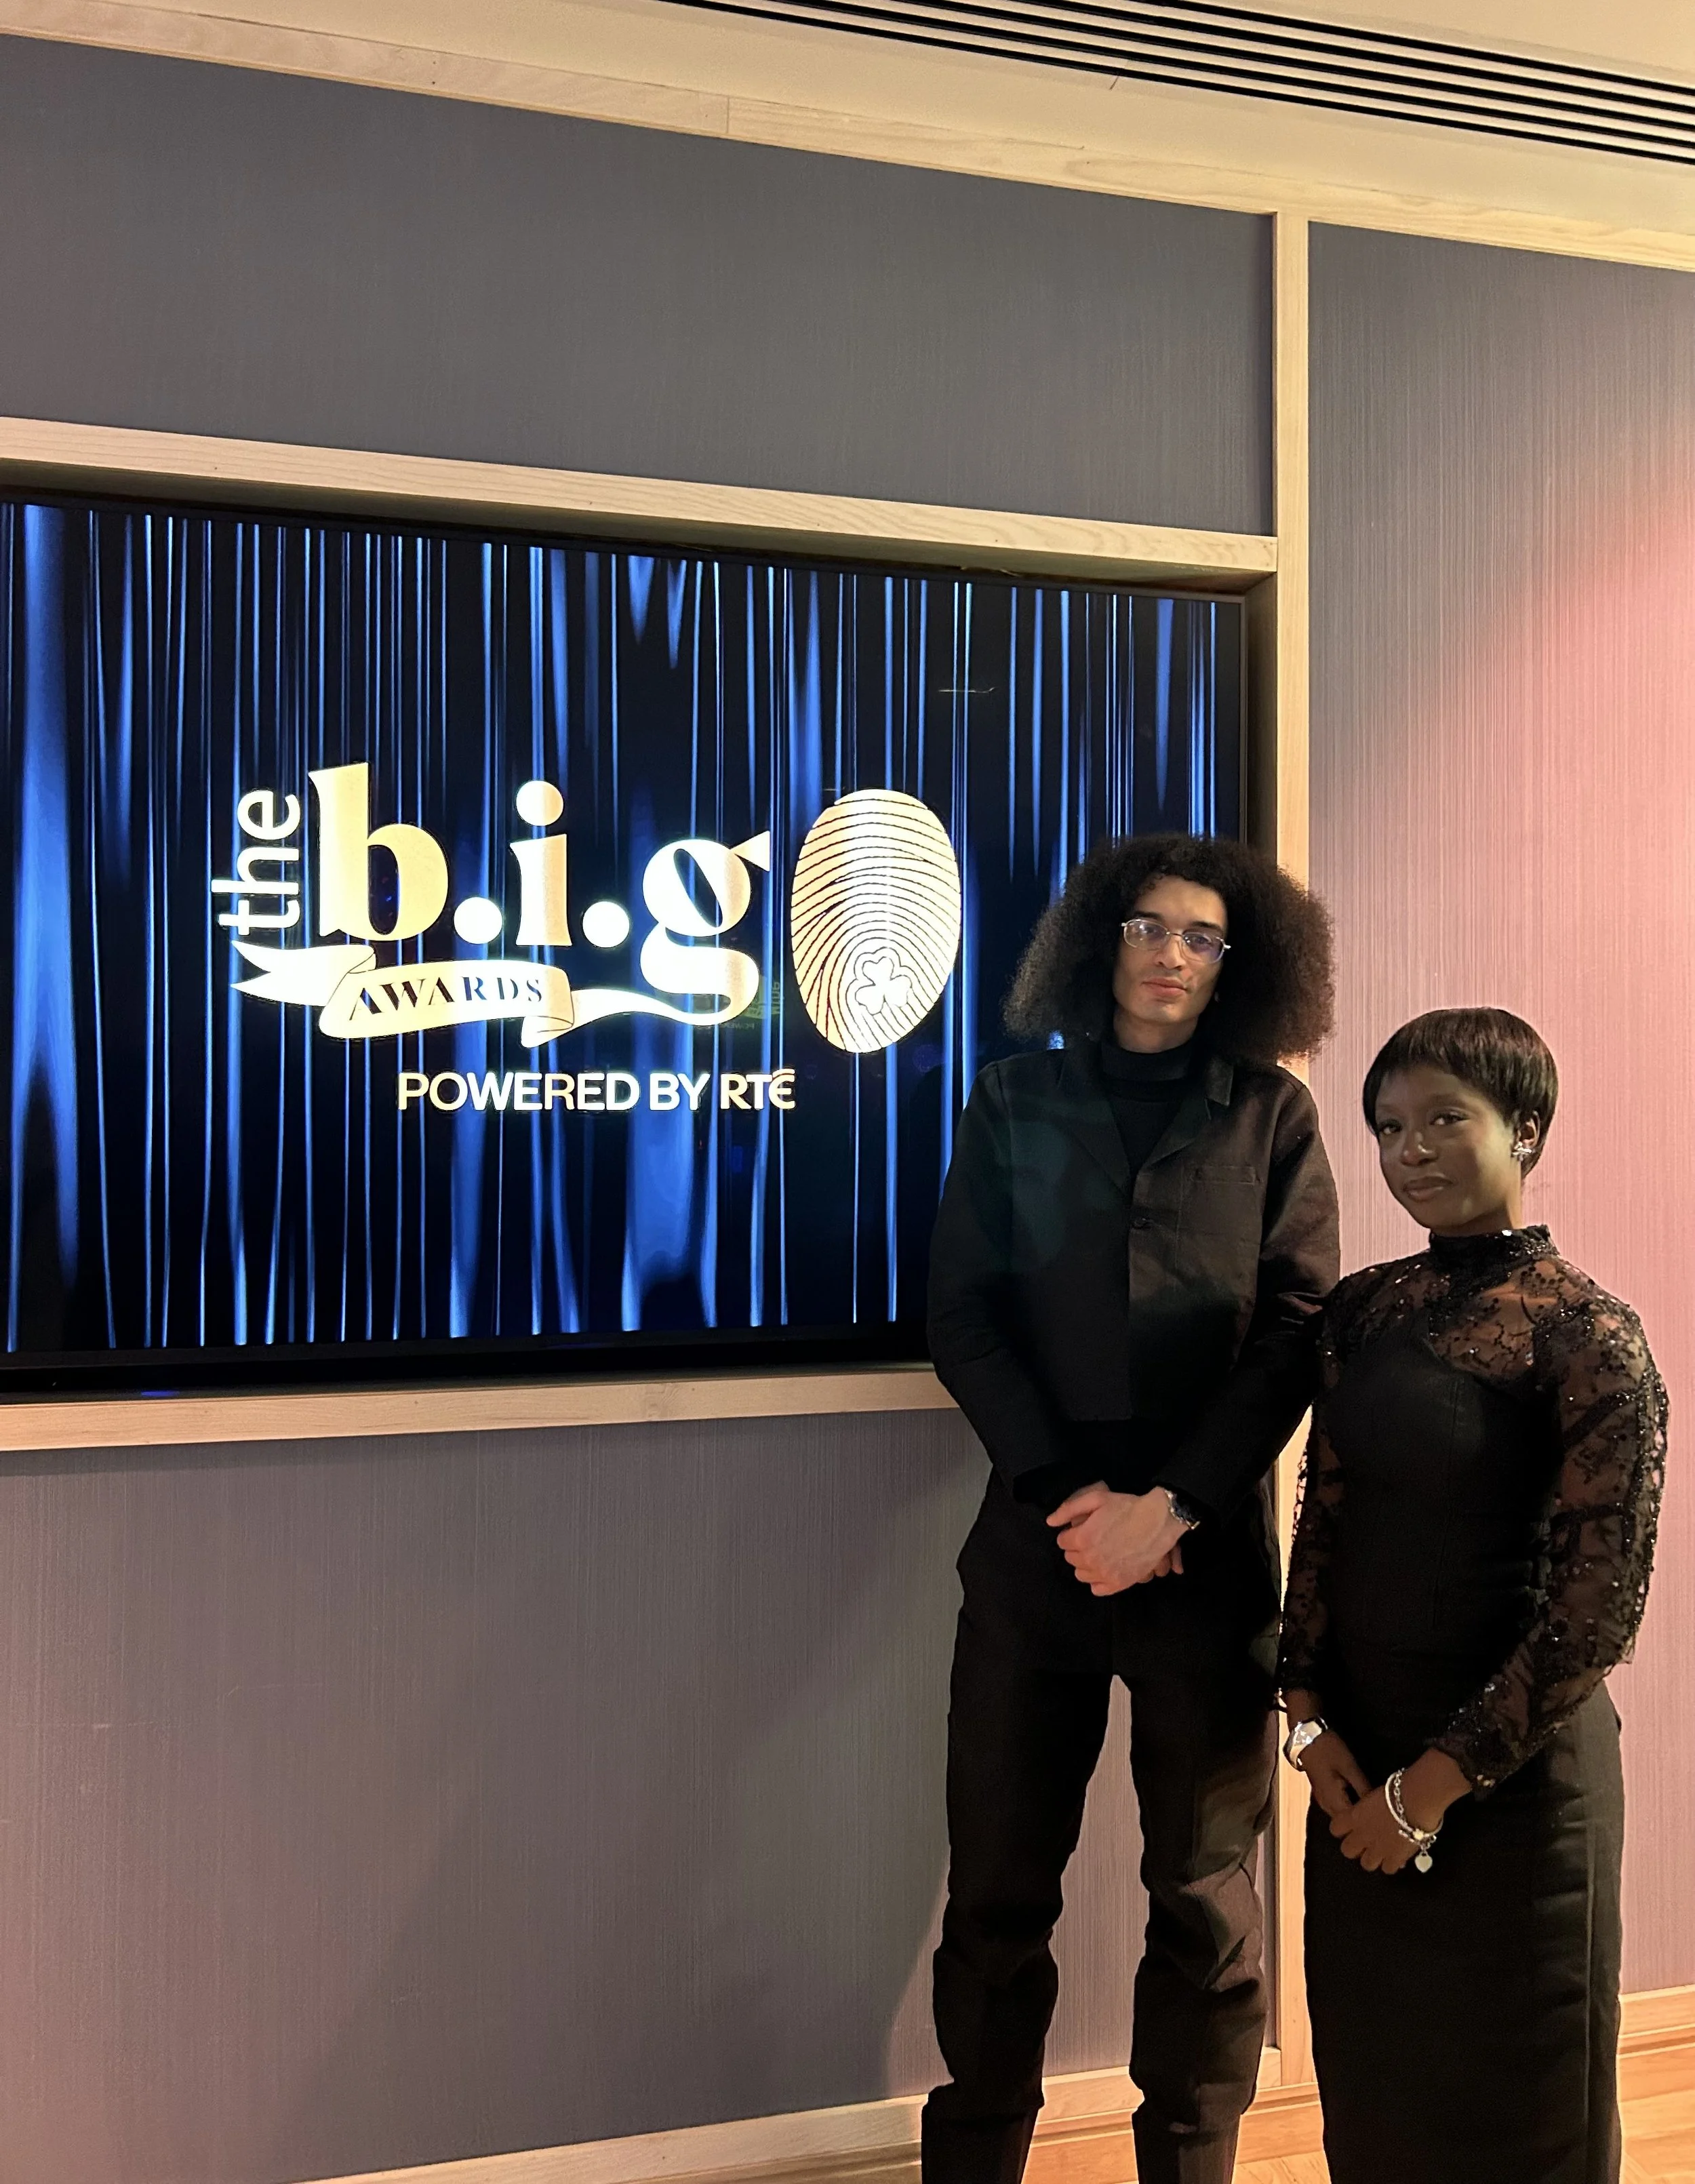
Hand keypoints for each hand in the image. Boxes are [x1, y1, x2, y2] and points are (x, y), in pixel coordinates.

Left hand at [1046, 1484, 1186, 1594]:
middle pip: (1071, 1559)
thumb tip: (1050, 1522)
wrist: (1157, 1521)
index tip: (1083, 1528)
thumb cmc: (1126, 1507)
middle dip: (1077, 1548)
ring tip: (1099, 1553)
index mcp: (1082, 1539)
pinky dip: (1098, 1581)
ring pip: (1081, 1575)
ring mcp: (1105, 1574)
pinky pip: (1097, 1589)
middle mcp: (1090, 1560)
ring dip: (1086, 1564)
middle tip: (1093, 1538)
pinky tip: (1105, 1568)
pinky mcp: (1120, 1583)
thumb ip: (1068, 1509)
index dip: (1071, 1533)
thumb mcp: (1096, 1498)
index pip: (1062, 1541)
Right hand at [1297, 1729, 1370, 1823]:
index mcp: (1334, 1801)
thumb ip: (1363, 1787)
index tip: (1382, 1815)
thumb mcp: (1350, 1767)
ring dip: (1353, 1815)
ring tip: (1371, 1808)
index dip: (1368, 1822)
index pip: (1353, 1822)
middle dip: (1361, 1821)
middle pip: (1346, 1823)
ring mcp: (1323, 1801)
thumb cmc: (1329, 1751)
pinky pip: (1336, 1808)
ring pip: (1341, 1816)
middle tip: (1379, 1812)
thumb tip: (1378, 1804)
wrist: (1306, 1738)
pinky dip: (1347, 1808)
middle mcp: (1326, 1806)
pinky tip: (1357, 1800)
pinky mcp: (1322, 1794)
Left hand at [1330, 1785, 1421, 1874]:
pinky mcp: (1394, 1858)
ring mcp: (1378, 1849)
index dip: (1342, 1829)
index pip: (1335, 1828)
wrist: (1416, 1802)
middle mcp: (1362, 1835)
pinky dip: (1391, 1864)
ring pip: (1366, 1864)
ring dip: (1373, 1858)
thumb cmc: (1397, 1790)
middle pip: (1347, 1850)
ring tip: (1382, 1851)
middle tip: (1366, 1842)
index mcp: (1354, 1816)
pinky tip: (1397, 1856)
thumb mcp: (1374, 1795)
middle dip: (1355, 1848)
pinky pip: (1387, 1869)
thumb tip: (1371, 1810)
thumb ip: (1367, 1808)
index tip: (1350, 1827)